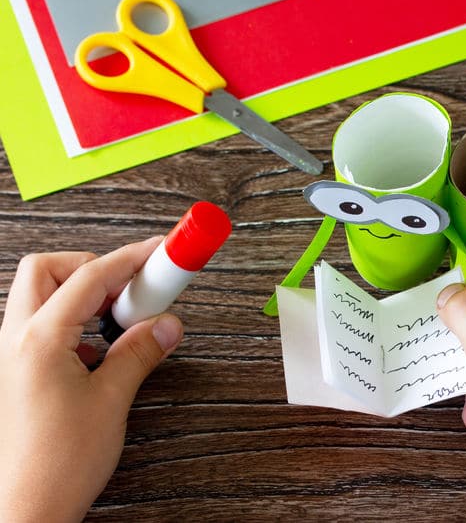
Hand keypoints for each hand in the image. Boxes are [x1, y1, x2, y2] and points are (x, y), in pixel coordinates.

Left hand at [0, 237, 183, 521]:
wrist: (22, 511)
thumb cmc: (53, 466)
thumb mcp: (111, 401)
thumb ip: (139, 352)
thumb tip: (166, 324)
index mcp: (38, 340)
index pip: (91, 274)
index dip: (133, 257)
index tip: (164, 251)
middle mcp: (14, 340)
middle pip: (48, 270)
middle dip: (93, 268)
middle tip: (132, 290)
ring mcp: (8, 356)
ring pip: (40, 297)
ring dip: (81, 297)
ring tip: (118, 324)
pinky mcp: (12, 373)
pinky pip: (39, 327)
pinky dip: (71, 325)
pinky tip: (97, 353)